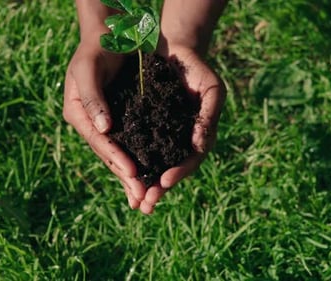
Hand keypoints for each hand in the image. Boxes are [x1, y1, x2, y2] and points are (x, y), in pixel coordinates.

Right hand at [63, 42, 146, 208]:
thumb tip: (104, 129)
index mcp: (78, 114)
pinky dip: (141, 160)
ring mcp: (106, 124)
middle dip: (126, 177)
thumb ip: (93, 97)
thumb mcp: (88, 68)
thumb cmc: (96, 49)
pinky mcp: (123, 120)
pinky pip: (133, 144)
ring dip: (133, 177)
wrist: (111, 37)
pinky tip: (151, 176)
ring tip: (146, 199)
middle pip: (110, 154)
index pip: (99, 141)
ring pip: (121, 154)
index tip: (132, 174)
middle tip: (142, 199)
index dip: (116, 158)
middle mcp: (92, 123)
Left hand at [137, 45, 225, 213]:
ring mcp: (160, 134)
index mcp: (197, 135)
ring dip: (142, 183)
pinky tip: (119, 174)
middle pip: (169, 169)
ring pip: (151, 164)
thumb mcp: (211, 89)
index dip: (179, 172)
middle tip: (145, 205)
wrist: (172, 49)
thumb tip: (199, 146)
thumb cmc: (196, 69)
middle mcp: (178, 139)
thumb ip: (208, 117)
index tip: (164, 182)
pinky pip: (134, 147)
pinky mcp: (141, 126)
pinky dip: (129, 162)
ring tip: (133, 201)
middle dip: (157, 188)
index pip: (190, 160)